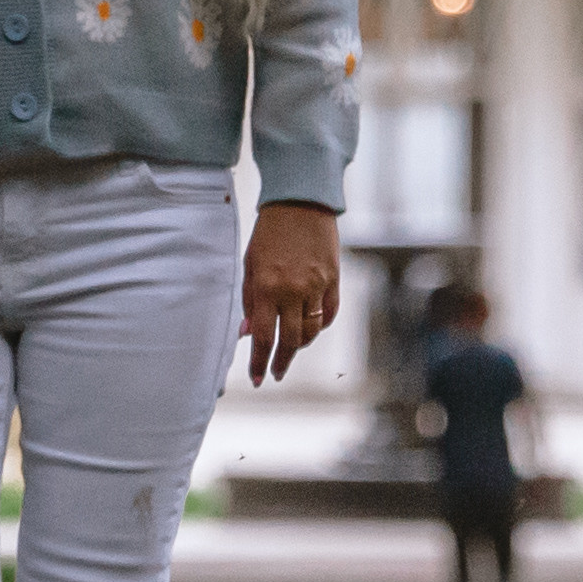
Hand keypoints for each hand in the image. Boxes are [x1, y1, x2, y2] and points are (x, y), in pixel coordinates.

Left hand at [241, 200, 340, 386]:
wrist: (301, 202)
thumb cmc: (269, 232)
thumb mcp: (250, 264)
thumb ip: (250, 300)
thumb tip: (248, 333)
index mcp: (267, 288)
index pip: (264, 337)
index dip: (259, 362)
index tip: (257, 379)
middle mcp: (293, 291)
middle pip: (290, 341)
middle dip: (281, 362)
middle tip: (275, 373)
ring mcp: (317, 286)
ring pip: (312, 332)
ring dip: (300, 346)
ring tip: (290, 349)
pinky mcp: (334, 280)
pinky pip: (328, 314)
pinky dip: (319, 326)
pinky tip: (310, 329)